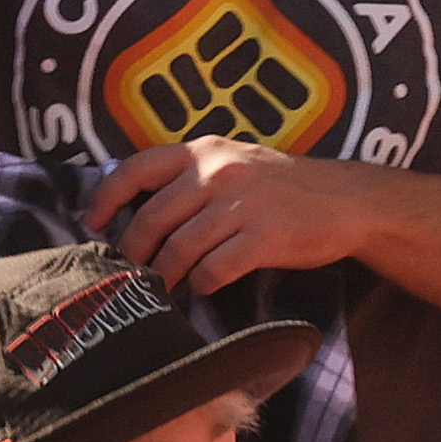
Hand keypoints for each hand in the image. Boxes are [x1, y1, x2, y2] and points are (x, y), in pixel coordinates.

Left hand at [87, 138, 368, 295]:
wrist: (347, 201)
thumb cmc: (287, 188)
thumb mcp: (236, 162)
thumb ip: (194, 176)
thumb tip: (148, 208)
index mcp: (202, 150)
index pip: (137, 169)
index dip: (108, 198)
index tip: (93, 223)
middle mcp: (216, 172)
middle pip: (154, 217)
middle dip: (135, 251)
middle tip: (130, 273)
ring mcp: (241, 205)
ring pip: (181, 246)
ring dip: (167, 274)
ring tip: (163, 289)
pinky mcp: (264, 238)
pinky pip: (217, 267)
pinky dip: (204, 284)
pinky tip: (204, 291)